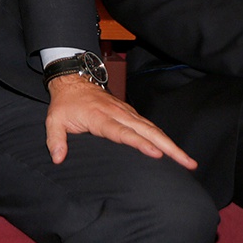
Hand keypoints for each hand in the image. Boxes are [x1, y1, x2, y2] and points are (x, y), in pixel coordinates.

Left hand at [45, 74, 196, 169]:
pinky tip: (173, 150)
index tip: (156, 154)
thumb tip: (58, 158)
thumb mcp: (54, 119)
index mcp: (99, 117)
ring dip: (171, 143)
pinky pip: (149, 125)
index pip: (122, 132)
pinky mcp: (129, 112)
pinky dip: (163, 137)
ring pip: (152, 128)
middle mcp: (117, 113)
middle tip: (187, 163)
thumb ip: (55, 139)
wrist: (72, 80)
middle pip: (147, 131)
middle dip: (169, 147)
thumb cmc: (65, 102)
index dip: (139, 143)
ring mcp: (126, 112)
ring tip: (188, 161)